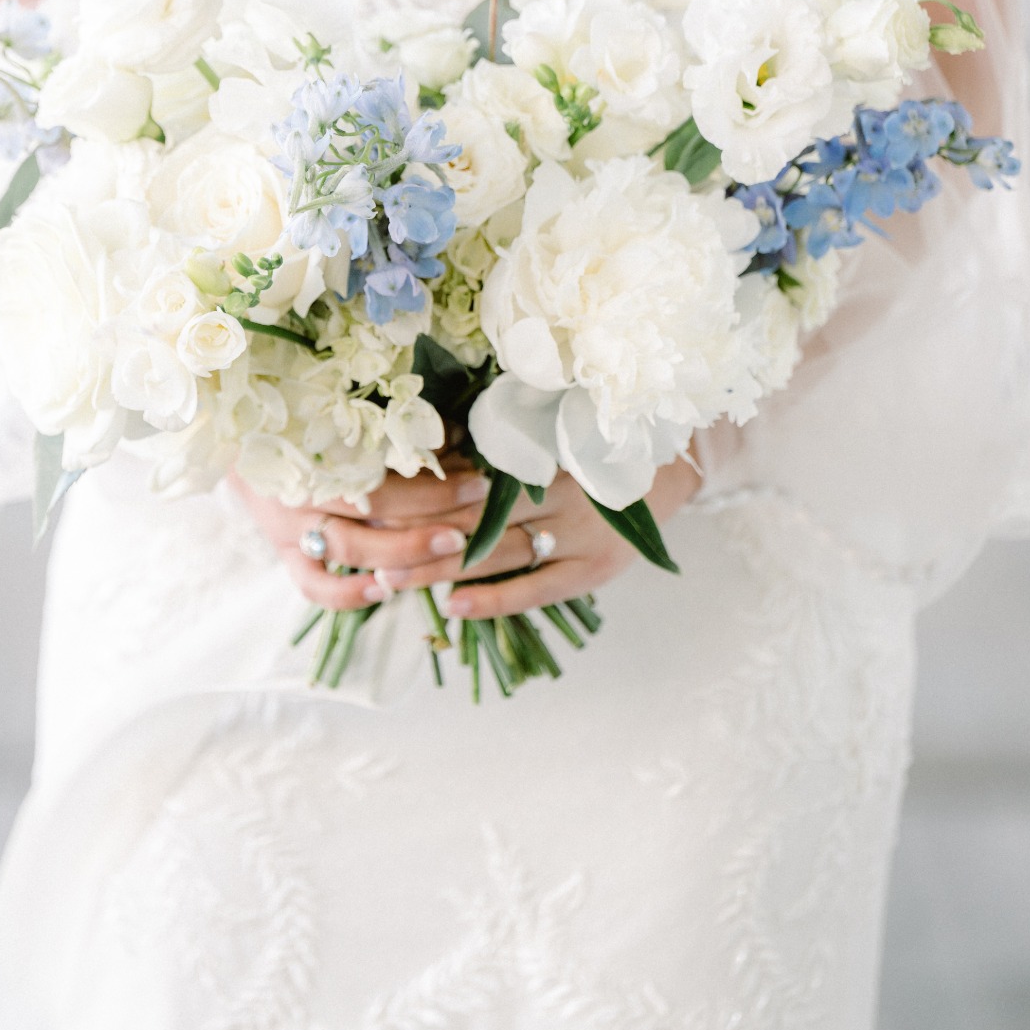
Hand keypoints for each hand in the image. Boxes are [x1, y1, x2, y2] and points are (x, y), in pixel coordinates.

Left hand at [232, 452, 698, 615]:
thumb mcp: (547, 423)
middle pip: (470, 516)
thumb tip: (423, 435)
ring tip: (388, 580)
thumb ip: (491, 432)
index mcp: (542, 447)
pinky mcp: (596, 570)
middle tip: (355, 546)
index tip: (362, 495)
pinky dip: (493, 599)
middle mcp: (558, 488)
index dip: (413, 486)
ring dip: (439, 567)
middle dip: (410, 532)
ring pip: (497, 554)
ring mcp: (579, 532)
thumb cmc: (594, 437)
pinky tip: (451, 606)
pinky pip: (536, 588)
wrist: (674, 464)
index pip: (464, 472)